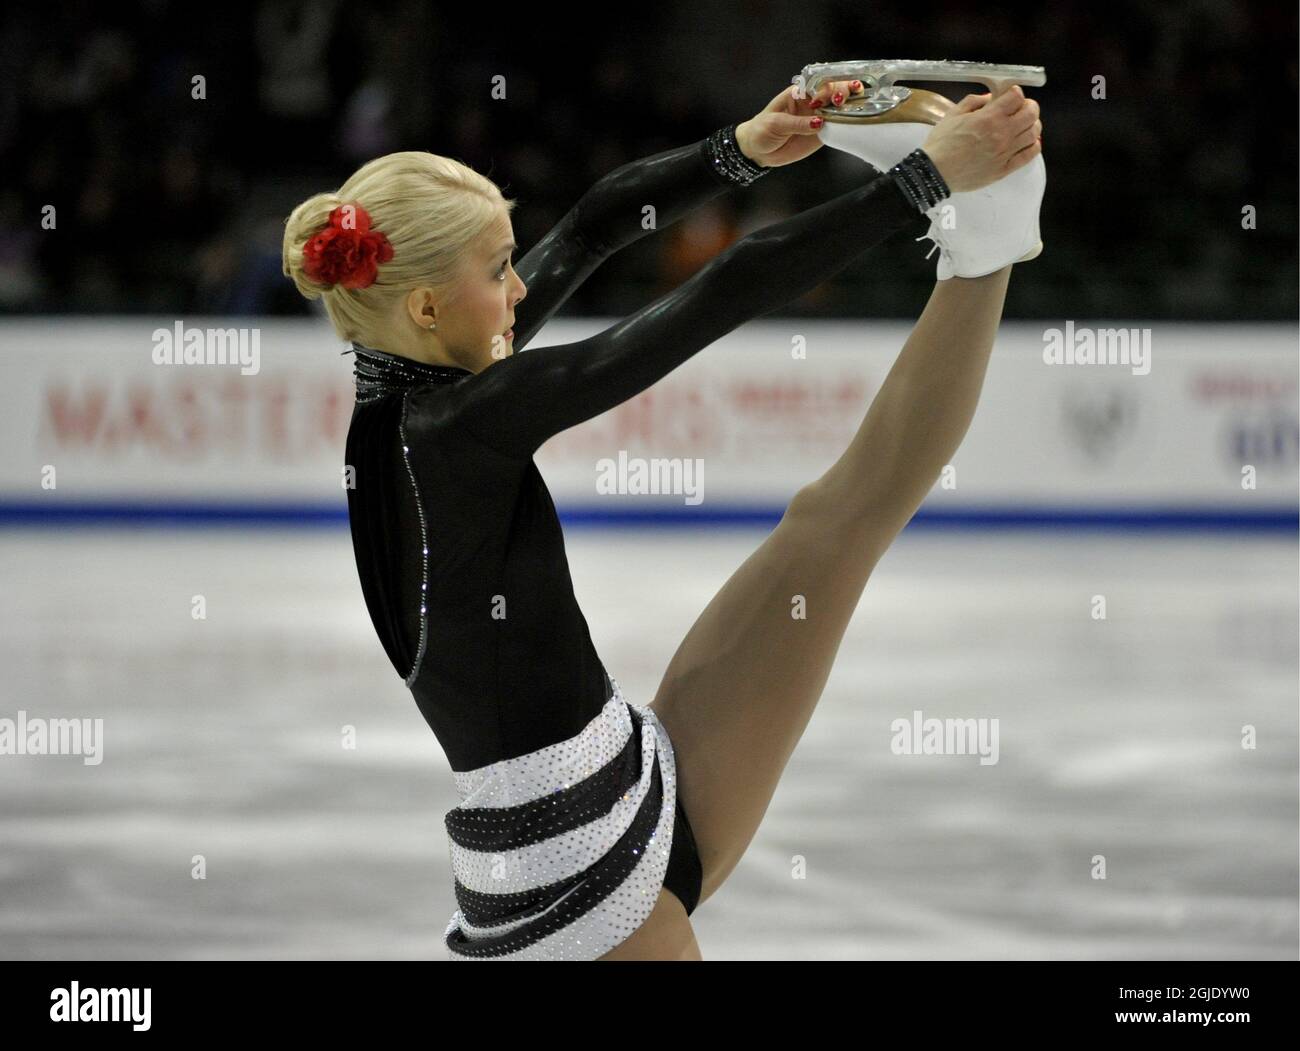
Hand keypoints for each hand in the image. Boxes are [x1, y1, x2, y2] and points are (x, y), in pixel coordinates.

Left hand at [734, 77, 865, 168]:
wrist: (757, 150)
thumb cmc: (762, 129)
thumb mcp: (776, 124)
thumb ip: (798, 123)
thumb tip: (819, 123)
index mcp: (800, 93)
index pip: (819, 83)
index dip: (830, 85)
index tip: (834, 92)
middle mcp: (812, 103)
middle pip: (834, 92)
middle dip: (843, 92)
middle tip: (842, 100)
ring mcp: (818, 118)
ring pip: (839, 109)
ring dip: (849, 107)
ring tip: (856, 107)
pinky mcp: (821, 134)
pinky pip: (837, 128)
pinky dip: (846, 125)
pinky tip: (854, 122)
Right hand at [919, 85, 1042, 192]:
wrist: (935, 173)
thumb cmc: (941, 145)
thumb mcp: (953, 114)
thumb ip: (974, 102)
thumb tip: (990, 98)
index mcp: (988, 118)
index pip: (1016, 96)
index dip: (1015, 92)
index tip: (1010, 95)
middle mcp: (1001, 134)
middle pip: (1031, 113)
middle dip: (1029, 106)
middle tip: (1021, 108)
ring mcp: (1005, 152)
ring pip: (1033, 133)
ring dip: (1032, 125)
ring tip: (1024, 125)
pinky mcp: (1004, 169)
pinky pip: (1028, 156)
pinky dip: (1033, 146)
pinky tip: (1028, 143)